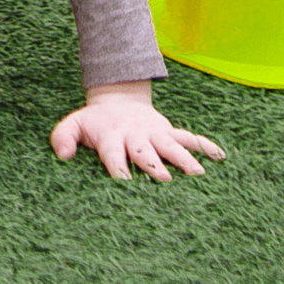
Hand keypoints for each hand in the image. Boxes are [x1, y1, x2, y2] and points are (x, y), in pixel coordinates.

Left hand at [50, 84, 223, 181]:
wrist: (118, 101)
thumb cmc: (95, 123)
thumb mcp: (73, 124)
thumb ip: (63, 137)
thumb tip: (63, 155)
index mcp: (111, 136)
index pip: (113, 153)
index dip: (117, 166)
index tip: (123, 182)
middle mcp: (135, 135)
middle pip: (145, 150)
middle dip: (153, 163)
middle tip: (163, 178)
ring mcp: (154, 133)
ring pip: (170, 145)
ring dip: (184, 158)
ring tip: (198, 173)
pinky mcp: (168, 131)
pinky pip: (188, 137)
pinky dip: (204, 145)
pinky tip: (220, 157)